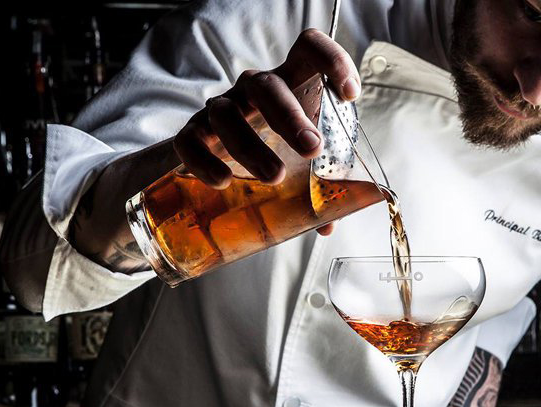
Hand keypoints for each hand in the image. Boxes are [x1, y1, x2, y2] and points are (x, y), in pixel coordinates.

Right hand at [173, 29, 359, 234]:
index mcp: (290, 85)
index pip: (308, 50)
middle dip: (291, 117)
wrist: (211, 156)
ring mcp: (220, 109)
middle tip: (312, 148)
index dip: (331, 61)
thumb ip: (318, 187)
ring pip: (228, 115)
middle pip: (268, 86)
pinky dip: (206, 161)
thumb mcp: (301, 160)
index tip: (349, 94)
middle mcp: (253, 90)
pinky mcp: (192, 133)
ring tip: (274, 177)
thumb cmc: (271, 152)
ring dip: (252, 146)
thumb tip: (327, 223)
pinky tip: (224, 181)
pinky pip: (191, 141)